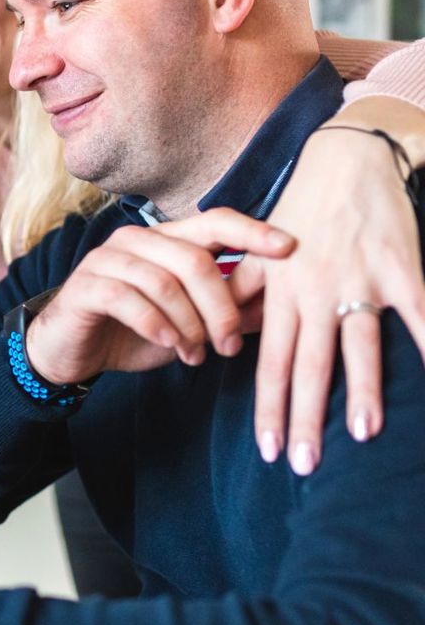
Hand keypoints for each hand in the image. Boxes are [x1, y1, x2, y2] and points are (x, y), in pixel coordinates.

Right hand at [26, 209, 292, 385]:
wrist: (69, 352)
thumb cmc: (132, 332)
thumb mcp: (189, 326)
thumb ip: (229, 312)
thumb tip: (281, 308)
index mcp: (165, 240)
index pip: (214, 221)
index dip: (251, 231)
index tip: (289, 247)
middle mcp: (135, 241)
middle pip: (194, 259)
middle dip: (220, 307)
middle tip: (229, 346)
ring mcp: (106, 260)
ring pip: (164, 282)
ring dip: (188, 325)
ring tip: (196, 355)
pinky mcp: (85, 287)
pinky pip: (129, 299)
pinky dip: (156, 325)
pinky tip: (170, 346)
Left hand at [232, 123, 424, 473]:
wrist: (345, 160)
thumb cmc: (301, 212)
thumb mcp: (262, 252)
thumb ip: (244, 294)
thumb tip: (220, 335)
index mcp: (281, 293)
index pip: (269, 361)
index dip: (268, 406)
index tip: (266, 447)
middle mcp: (315, 291)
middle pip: (308, 364)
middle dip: (305, 416)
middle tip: (302, 463)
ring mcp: (360, 279)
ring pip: (360, 345)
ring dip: (362, 391)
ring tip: (362, 434)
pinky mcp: (401, 266)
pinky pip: (419, 311)